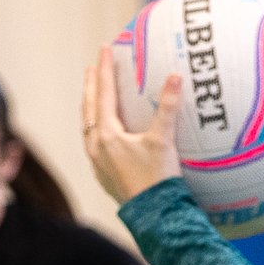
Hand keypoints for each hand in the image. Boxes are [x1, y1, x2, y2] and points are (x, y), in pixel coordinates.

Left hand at [82, 46, 183, 202]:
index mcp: (107, 134)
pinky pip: (93, 143)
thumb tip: (175, 76)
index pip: (104, 94)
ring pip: (88, 127)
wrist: (153, 215)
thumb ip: (168, 107)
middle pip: (89, 108)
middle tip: (92, 67)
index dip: (105, 70)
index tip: (104, 49)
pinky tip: (101, 131)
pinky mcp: (103, 175)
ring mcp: (97, 162)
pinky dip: (94, 128)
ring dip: (90, 107)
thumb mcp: (163, 140)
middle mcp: (96, 147)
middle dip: (92, 86)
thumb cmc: (157, 178)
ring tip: (92, 95)